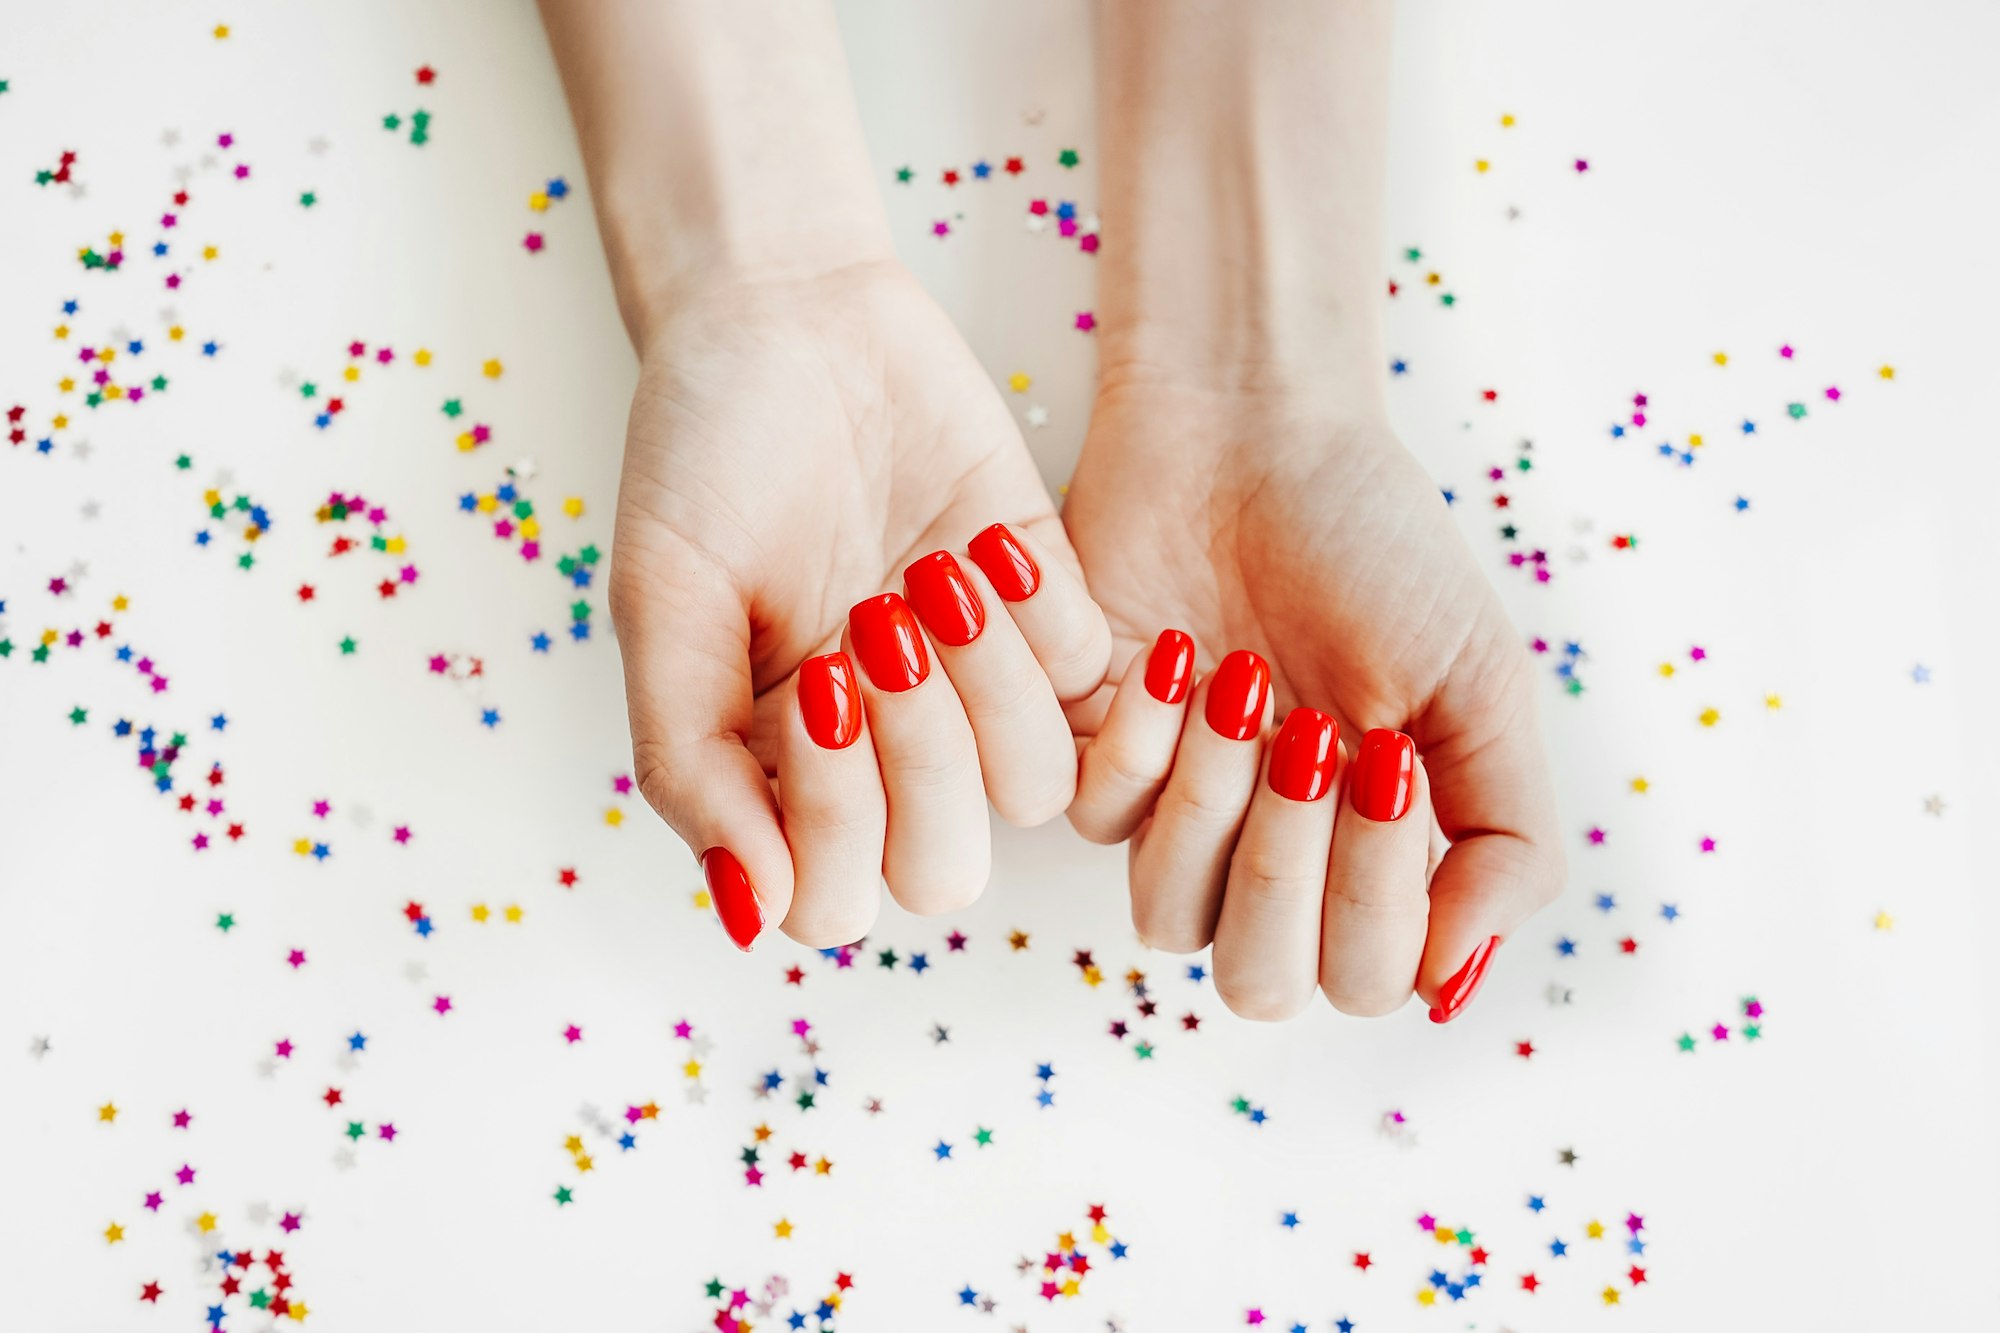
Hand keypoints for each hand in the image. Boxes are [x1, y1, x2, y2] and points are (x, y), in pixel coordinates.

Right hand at [611, 260, 1108, 948]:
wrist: (789, 315)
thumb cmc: (704, 457)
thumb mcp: (663, 604)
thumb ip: (690, 763)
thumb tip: (753, 910)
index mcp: (777, 772)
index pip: (833, 898)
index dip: (835, 817)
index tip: (809, 679)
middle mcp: (880, 754)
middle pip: (945, 868)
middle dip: (921, 756)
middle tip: (872, 623)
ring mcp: (970, 691)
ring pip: (1033, 787)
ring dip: (988, 685)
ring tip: (930, 574)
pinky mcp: (1046, 616)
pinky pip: (1088, 681)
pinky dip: (1040, 617)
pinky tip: (981, 539)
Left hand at [1063, 377, 1563, 1020]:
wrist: (1258, 430)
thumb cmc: (1374, 549)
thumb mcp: (1481, 686)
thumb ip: (1504, 840)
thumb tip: (1457, 984)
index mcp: (1368, 855)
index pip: (1366, 979)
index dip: (1379, 899)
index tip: (1392, 757)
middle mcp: (1269, 853)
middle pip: (1258, 980)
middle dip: (1292, 867)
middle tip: (1314, 732)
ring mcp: (1173, 809)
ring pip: (1169, 916)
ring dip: (1216, 805)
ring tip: (1246, 680)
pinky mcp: (1085, 754)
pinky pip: (1095, 819)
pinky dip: (1143, 746)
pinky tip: (1177, 657)